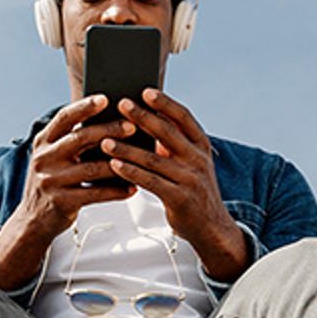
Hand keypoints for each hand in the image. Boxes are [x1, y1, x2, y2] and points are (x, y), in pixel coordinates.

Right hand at [0, 95, 137, 290]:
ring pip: (91, 168)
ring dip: (118, 163)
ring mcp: (51, 181)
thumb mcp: (55, 157)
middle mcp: (44, 158)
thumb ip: (74, 141)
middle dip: (108, 130)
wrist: (34, 219)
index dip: (84, 107)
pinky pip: (95, 194)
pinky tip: (132, 188)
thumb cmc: (54, 181)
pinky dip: (116, 191)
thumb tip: (112, 120)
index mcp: (43, 142)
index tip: (105, 98)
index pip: (64, 118)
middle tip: (132, 126)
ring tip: (140, 158)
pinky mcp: (61, 202)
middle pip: (80, 139)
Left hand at [101, 88, 250, 281]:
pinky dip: (130, 172)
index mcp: (201, 146)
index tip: (145, 91)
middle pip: (167, 133)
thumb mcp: (191, 163)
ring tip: (104, 140)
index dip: (165, 103)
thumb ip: (174, 143)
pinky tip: (114, 165)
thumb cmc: (193, 190)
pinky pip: (150, 182)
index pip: (184, 118)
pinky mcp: (179, 198)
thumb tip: (146, 119)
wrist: (212, 227)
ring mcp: (190, 179)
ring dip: (126, 148)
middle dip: (142, 117)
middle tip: (121, 104)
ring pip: (153, 159)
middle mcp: (198, 159)